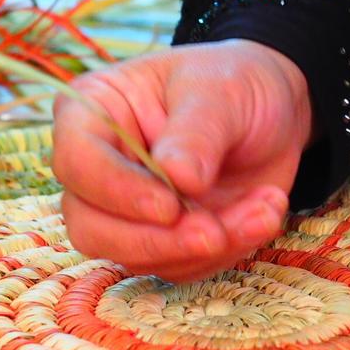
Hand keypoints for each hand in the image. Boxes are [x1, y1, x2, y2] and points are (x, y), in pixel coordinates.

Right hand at [52, 38, 312, 282]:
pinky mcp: (158, 240)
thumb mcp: (221, 90)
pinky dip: (226, 251)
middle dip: (153, 241)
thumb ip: (196, 133)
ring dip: (200, 248)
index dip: (116, 191)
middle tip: (213, 234)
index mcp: (90, 114)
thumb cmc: (233, 82)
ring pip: (132, 257)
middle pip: (89, 226)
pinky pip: (178, 267)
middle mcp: (96, 169)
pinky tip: (262, 214)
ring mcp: (123, 211)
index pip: (75, 162)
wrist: (273, 112)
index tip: (170, 205)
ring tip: (263, 210)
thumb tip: (178, 177)